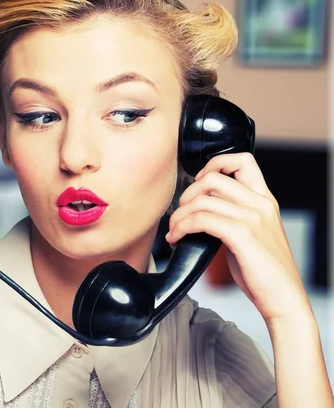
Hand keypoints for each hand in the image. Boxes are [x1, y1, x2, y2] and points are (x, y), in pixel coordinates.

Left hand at [165, 152, 311, 324]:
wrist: (285, 299)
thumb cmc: (264, 271)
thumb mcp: (253, 233)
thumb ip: (233, 215)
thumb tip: (201, 208)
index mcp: (265, 200)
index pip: (242, 160)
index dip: (214, 164)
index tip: (198, 183)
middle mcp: (261, 204)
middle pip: (212, 178)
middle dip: (187, 194)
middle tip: (180, 215)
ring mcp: (253, 218)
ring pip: (201, 201)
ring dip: (178, 216)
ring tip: (173, 232)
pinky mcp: (243, 236)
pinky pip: (202, 220)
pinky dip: (182, 227)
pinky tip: (177, 239)